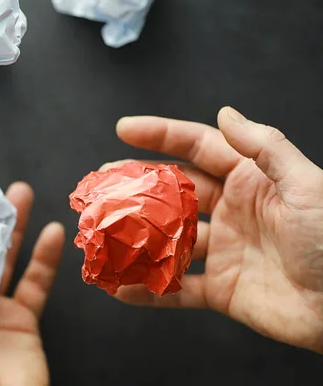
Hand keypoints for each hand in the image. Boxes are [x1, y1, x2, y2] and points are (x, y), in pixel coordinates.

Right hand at [103, 106, 322, 353]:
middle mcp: (232, 211)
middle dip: (136, 184)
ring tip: (102, 232)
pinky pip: (178, 289)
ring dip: (135, 237)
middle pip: (173, 192)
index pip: (197, 148)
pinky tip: (120, 286)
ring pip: (168, 240)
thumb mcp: (306, 185)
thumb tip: (225, 113)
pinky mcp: (222, 289)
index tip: (124, 128)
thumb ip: (264, 147)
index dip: (161, 134)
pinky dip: (149, 290)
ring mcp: (225, 250)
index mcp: (250, 180)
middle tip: (102, 182)